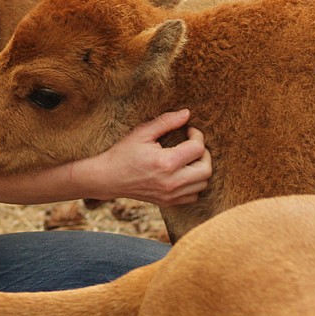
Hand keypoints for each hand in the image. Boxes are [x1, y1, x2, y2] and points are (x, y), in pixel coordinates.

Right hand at [88, 109, 212, 206]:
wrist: (108, 178)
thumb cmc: (124, 153)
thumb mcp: (142, 132)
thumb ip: (166, 122)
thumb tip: (187, 113)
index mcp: (166, 163)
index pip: (197, 149)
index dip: (197, 135)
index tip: (189, 130)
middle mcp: (171, 182)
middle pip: (206, 169)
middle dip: (204, 153)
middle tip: (193, 144)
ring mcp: (170, 195)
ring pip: (202, 184)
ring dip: (200, 169)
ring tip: (189, 158)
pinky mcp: (168, 202)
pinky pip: (193, 196)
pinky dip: (194, 184)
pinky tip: (183, 173)